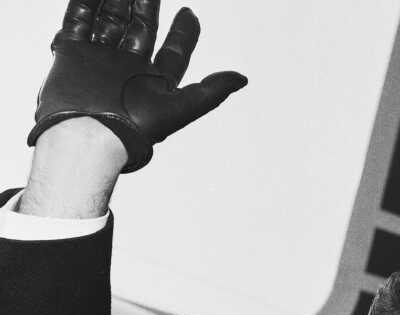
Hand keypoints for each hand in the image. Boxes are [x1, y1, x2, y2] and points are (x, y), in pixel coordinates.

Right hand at [28, 0, 246, 172]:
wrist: (87, 135)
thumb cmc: (134, 128)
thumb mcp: (181, 108)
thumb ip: (211, 92)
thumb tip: (243, 78)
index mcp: (154, 83)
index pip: (174, 53)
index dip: (184, 33)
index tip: (190, 12)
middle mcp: (129, 70)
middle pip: (140, 30)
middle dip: (146, 7)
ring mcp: (101, 60)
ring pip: (111, 21)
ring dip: (117, 0)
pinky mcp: (73, 54)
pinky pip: (79, 20)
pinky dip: (85, 3)